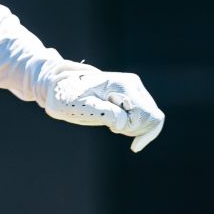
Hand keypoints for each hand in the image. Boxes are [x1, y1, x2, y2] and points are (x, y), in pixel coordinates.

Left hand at [42, 64, 164, 151]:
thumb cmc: (69, 98)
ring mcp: (134, 88)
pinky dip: (133, 124)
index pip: (147, 114)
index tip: (113, 130)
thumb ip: (103, 113)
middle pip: (152, 117)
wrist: (61, 86)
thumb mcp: (81, 107)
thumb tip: (123, 122)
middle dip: (134, 129)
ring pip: (150, 117)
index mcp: (123, 86)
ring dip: (133, 127)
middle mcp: (133, 83)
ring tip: (111, 123)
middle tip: (111, 127)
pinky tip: (117, 124)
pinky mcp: (132, 94)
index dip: (135, 129)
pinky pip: (145, 116)